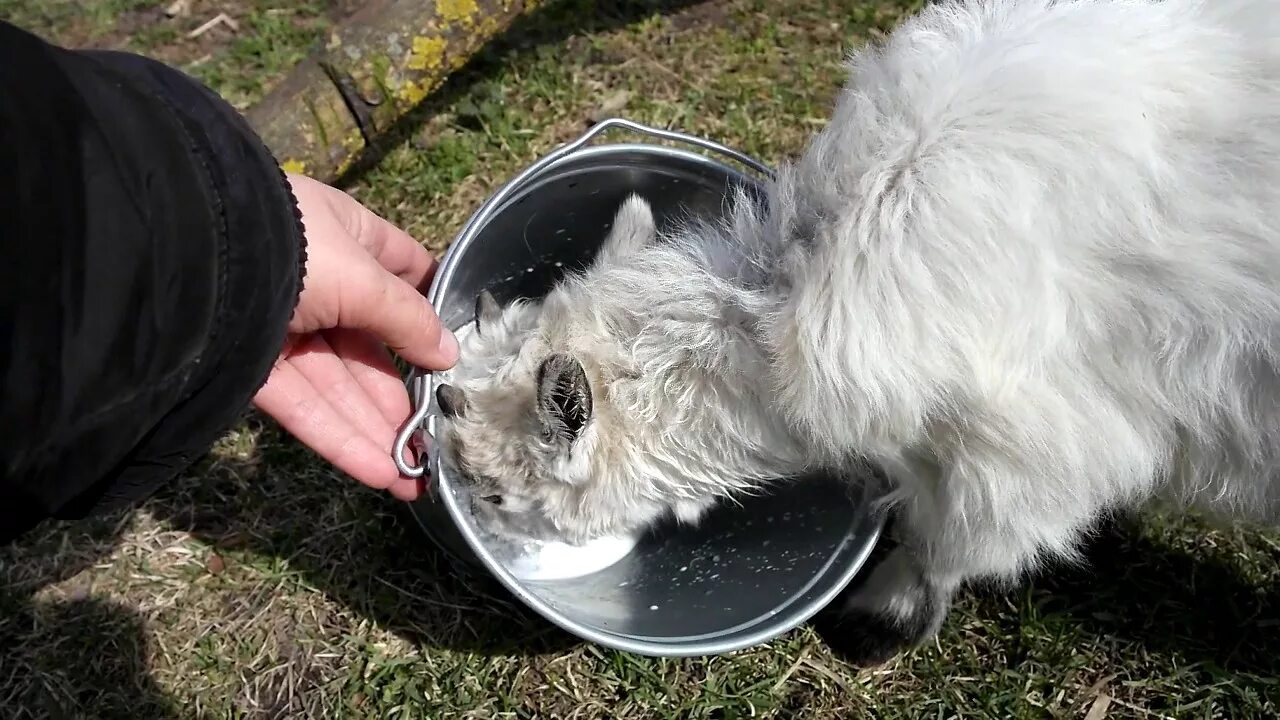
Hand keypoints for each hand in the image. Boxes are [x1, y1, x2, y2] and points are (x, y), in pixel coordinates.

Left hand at [251, 173, 457, 500]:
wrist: (189, 261)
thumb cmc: (291, 249)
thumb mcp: (363, 277)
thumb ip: (408, 319)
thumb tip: (449, 354)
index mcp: (347, 237)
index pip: (402, 269)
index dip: (429, 307)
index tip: (457, 348)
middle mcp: (317, 282)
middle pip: (371, 345)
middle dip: (403, 395)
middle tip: (437, 438)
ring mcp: (284, 326)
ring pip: (339, 385)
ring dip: (375, 430)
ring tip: (414, 476)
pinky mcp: (251, 367)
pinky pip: (303, 407)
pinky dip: (339, 438)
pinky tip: (377, 472)